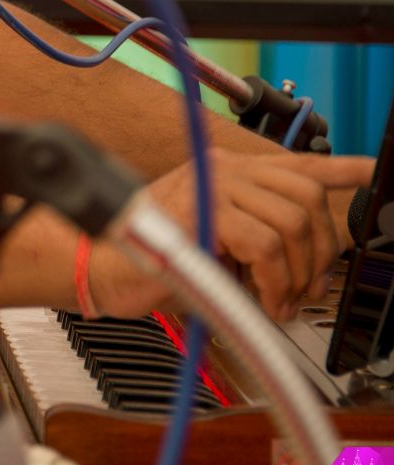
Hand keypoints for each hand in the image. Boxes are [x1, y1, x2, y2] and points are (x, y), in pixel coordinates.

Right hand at [88, 148, 373, 320]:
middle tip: (304, 288)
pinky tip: (260, 298)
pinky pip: (263, 245)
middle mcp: (220, 169)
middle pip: (307, 197)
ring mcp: (210, 185)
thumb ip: (260, 243)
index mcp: (226, 171)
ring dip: (295, 274)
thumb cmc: (149, 259)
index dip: (342, 168)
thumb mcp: (216, 246)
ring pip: (292, 222)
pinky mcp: (201, 211)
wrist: (98, 266)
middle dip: (320, 252)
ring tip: (277, 300)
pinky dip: (271, 281)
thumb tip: (312, 268)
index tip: (372, 173)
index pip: (296, 163)